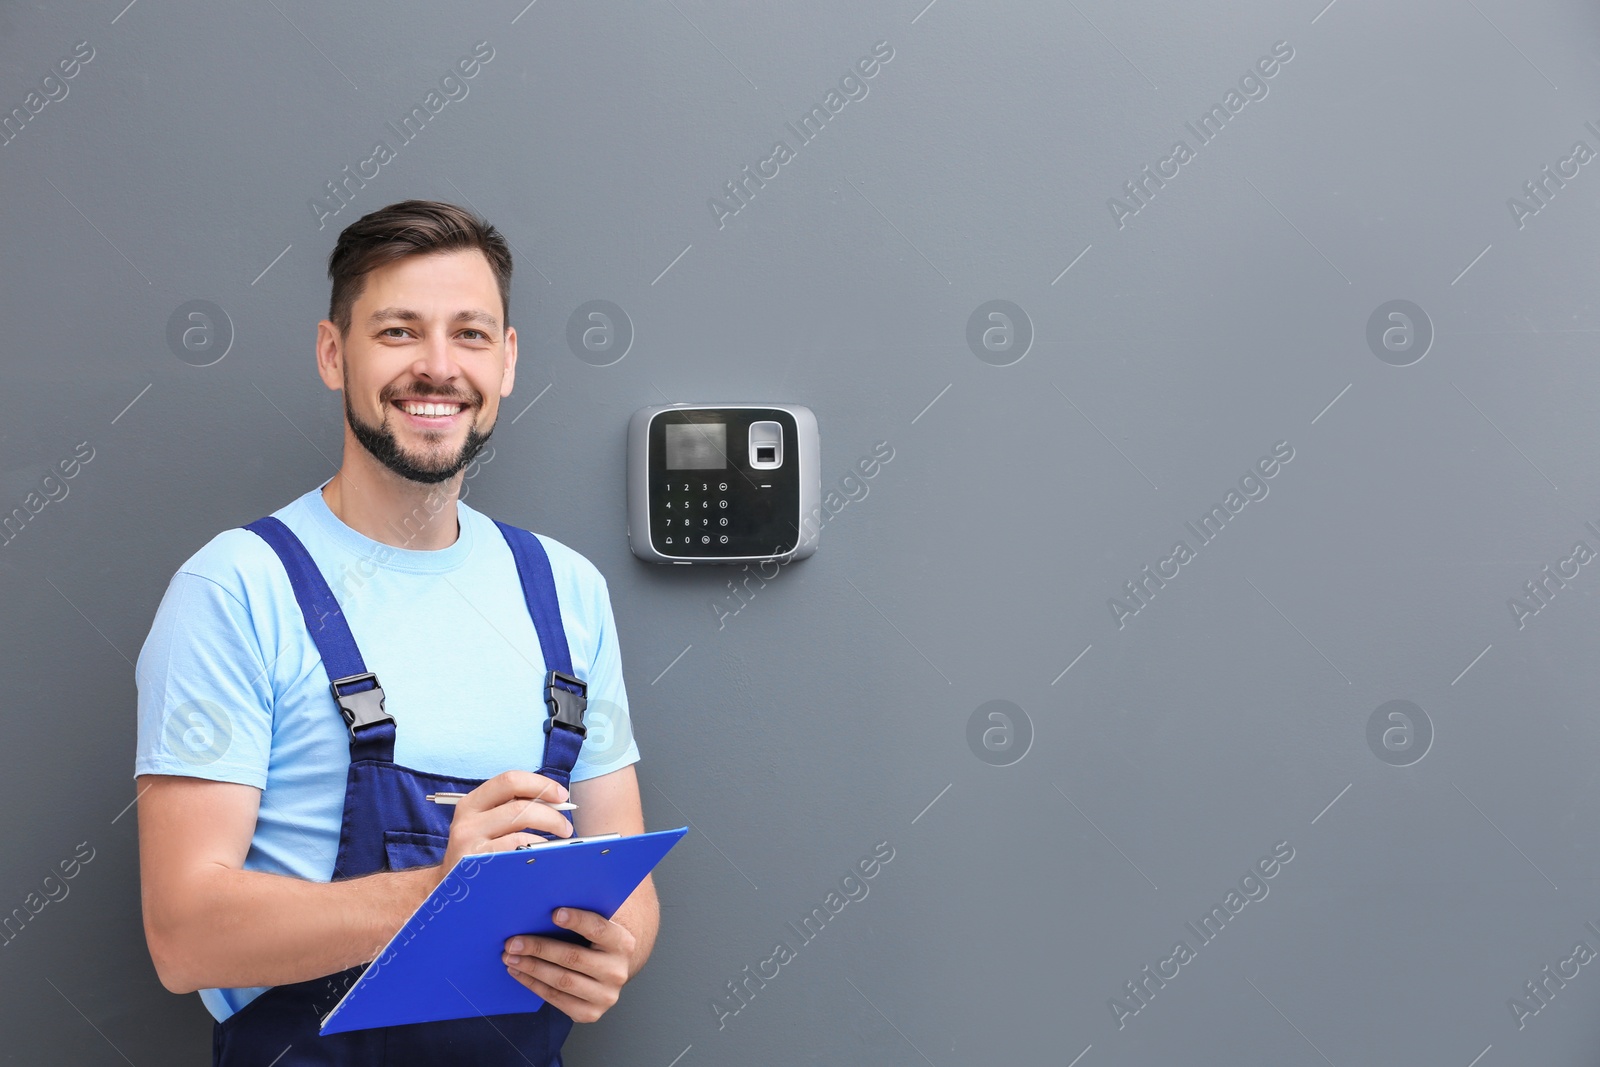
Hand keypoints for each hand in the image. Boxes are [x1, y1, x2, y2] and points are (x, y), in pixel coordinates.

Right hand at [434, 770, 572, 888]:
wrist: (447, 889)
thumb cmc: (476, 853)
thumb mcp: (484, 825)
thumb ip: (510, 808)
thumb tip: (554, 800)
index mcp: (472, 803)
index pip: (509, 781)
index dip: (540, 784)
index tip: (561, 795)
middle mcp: (468, 819)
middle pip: (519, 805)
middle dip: (551, 812)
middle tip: (566, 825)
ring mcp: (470, 842)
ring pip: (520, 825)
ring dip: (549, 828)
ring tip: (560, 839)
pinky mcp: (476, 862)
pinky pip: (516, 848)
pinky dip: (536, 847)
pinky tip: (542, 853)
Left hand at [502, 908, 637, 1022]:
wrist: (611, 971)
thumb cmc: (596, 942)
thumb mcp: (598, 926)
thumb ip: (580, 916)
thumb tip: (543, 904)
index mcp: (622, 943)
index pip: (598, 929)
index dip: (577, 921)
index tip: (554, 913)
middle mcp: (617, 971)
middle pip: (573, 957)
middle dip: (539, 948)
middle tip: (513, 942)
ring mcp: (605, 995)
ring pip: (562, 980)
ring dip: (531, 968)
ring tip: (511, 957)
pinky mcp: (590, 1013)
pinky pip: (556, 998)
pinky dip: (533, 984)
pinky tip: (519, 972)